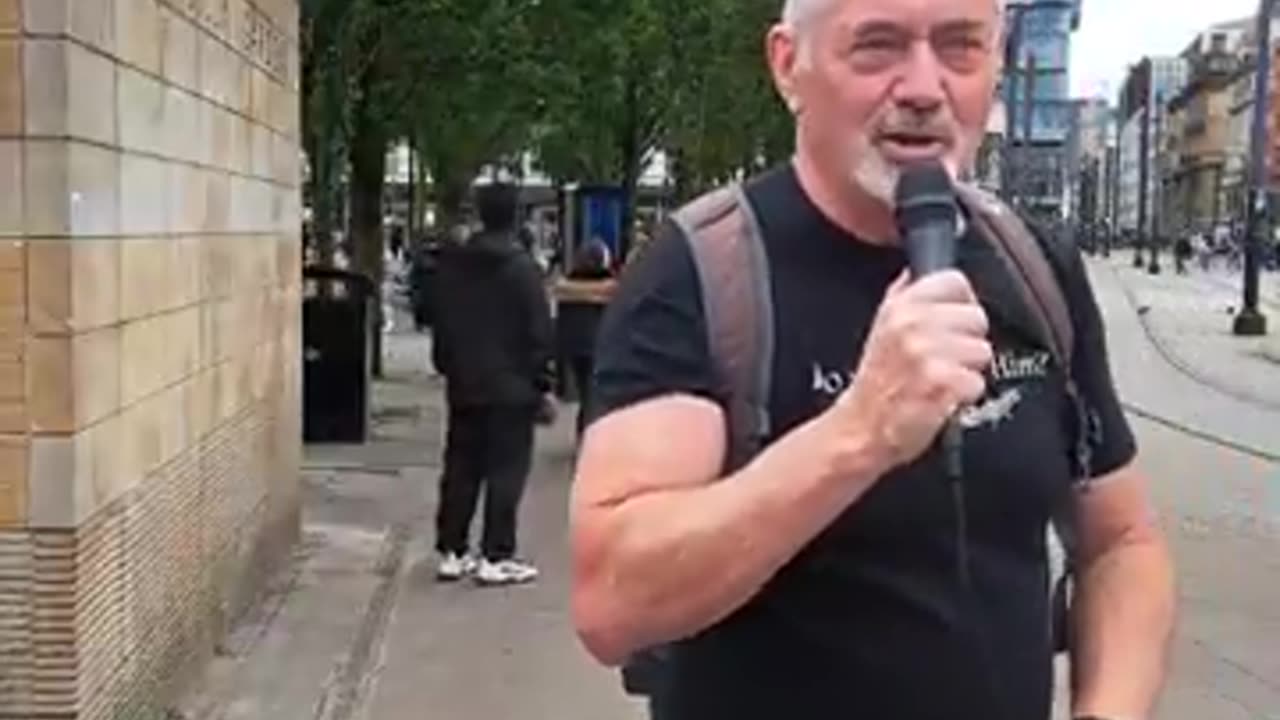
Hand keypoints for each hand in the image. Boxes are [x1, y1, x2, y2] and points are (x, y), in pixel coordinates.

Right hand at [832, 270, 991, 469]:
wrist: (861, 429)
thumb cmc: (875, 384)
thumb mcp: (880, 327)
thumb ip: (903, 294)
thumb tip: (919, 272)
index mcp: (900, 306)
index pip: (955, 282)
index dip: (960, 304)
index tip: (952, 322)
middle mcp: (913, 325)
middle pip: (977, 317)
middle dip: (967, 341)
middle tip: (944, 359)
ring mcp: (928, 354)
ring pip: (982, 351)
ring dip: (967, 370)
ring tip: (941, 379)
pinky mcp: (942, 384)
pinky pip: (978, 382)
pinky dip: (965, 396)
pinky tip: (942, 397)